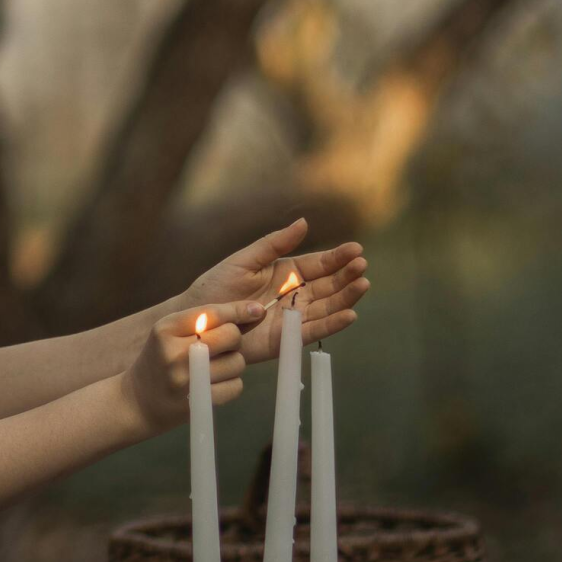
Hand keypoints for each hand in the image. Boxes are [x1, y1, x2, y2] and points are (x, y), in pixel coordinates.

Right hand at [124, 301, 257, 438]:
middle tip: (223, 345)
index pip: (211, 312)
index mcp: (166, 328)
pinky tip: (215, 383)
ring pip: (237, 362)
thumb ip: (203, 320)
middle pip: (231, 335)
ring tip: (215, 366)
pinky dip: (232, 384)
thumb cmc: (160, 359)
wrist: (137, 400)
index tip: (257, 309)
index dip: (239, 310)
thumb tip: (252, 311)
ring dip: (234, 363)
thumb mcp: (169, 332)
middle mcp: (175, 352)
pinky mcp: (198, 403)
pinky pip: (236, 386)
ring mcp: (186, 380)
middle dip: (234, 338)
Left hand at [185, 217, 367, 368]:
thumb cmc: (216, 288)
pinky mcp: (288, 340)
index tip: (356, 250)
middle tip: (362, 266)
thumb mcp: (245, 261)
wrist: (199, 322)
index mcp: (286, 273)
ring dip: (346, 298)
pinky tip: (350, 315)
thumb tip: (303, 222)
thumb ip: (274, 244)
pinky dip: (333, 324)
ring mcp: (293, 318)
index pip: (318, 264)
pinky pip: (314, 332)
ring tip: (362, 285)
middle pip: (328, 285)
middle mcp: (295, 295)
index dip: (337, 257)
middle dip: (346, 275)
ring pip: (327, 307)